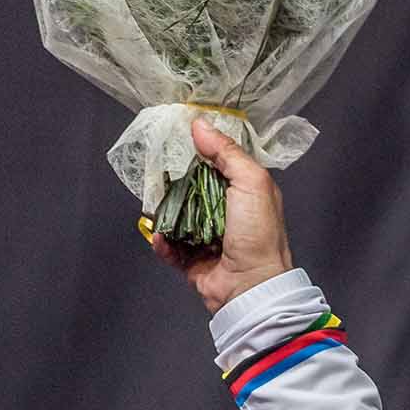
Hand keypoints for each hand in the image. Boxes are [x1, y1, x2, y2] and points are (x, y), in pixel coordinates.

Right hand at [151, 117, 295, 314]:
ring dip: (164, 213)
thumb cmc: (257, 233)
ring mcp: (209, 238)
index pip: (218, 166)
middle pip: (192, 190)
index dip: (199, 152)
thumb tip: (200, 124)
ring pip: (177, 218)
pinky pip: (170, 247)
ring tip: (152, 205)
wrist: (251, 285)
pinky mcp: (194, 261)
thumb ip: (228, 153)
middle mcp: (228, 215)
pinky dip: (162, 242)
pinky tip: (160, 236)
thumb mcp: (251, 183)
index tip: (175, 138)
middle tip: (154, 171)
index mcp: (246, 194)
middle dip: (173, 182)